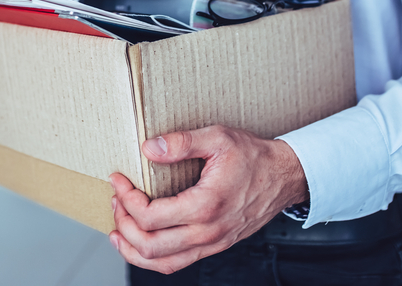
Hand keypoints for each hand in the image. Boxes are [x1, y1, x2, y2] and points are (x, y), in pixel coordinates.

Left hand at [108, 125, 306, 274]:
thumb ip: (181, 142)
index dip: (126, 199)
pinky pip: (177, 263)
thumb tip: (148, 148)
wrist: (284, 177)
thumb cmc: (253, 157)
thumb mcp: (218, 137)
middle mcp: (208, 232)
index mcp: (206, 205)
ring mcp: (212, 243)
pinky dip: (152, 259)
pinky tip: (139, 244)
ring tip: (118, 227)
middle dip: (123, 223)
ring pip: (162, 263)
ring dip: (133, 248)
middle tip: (116, 199)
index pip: (150, 216)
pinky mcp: (214, 246)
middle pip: (150, 246)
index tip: (118, 180)